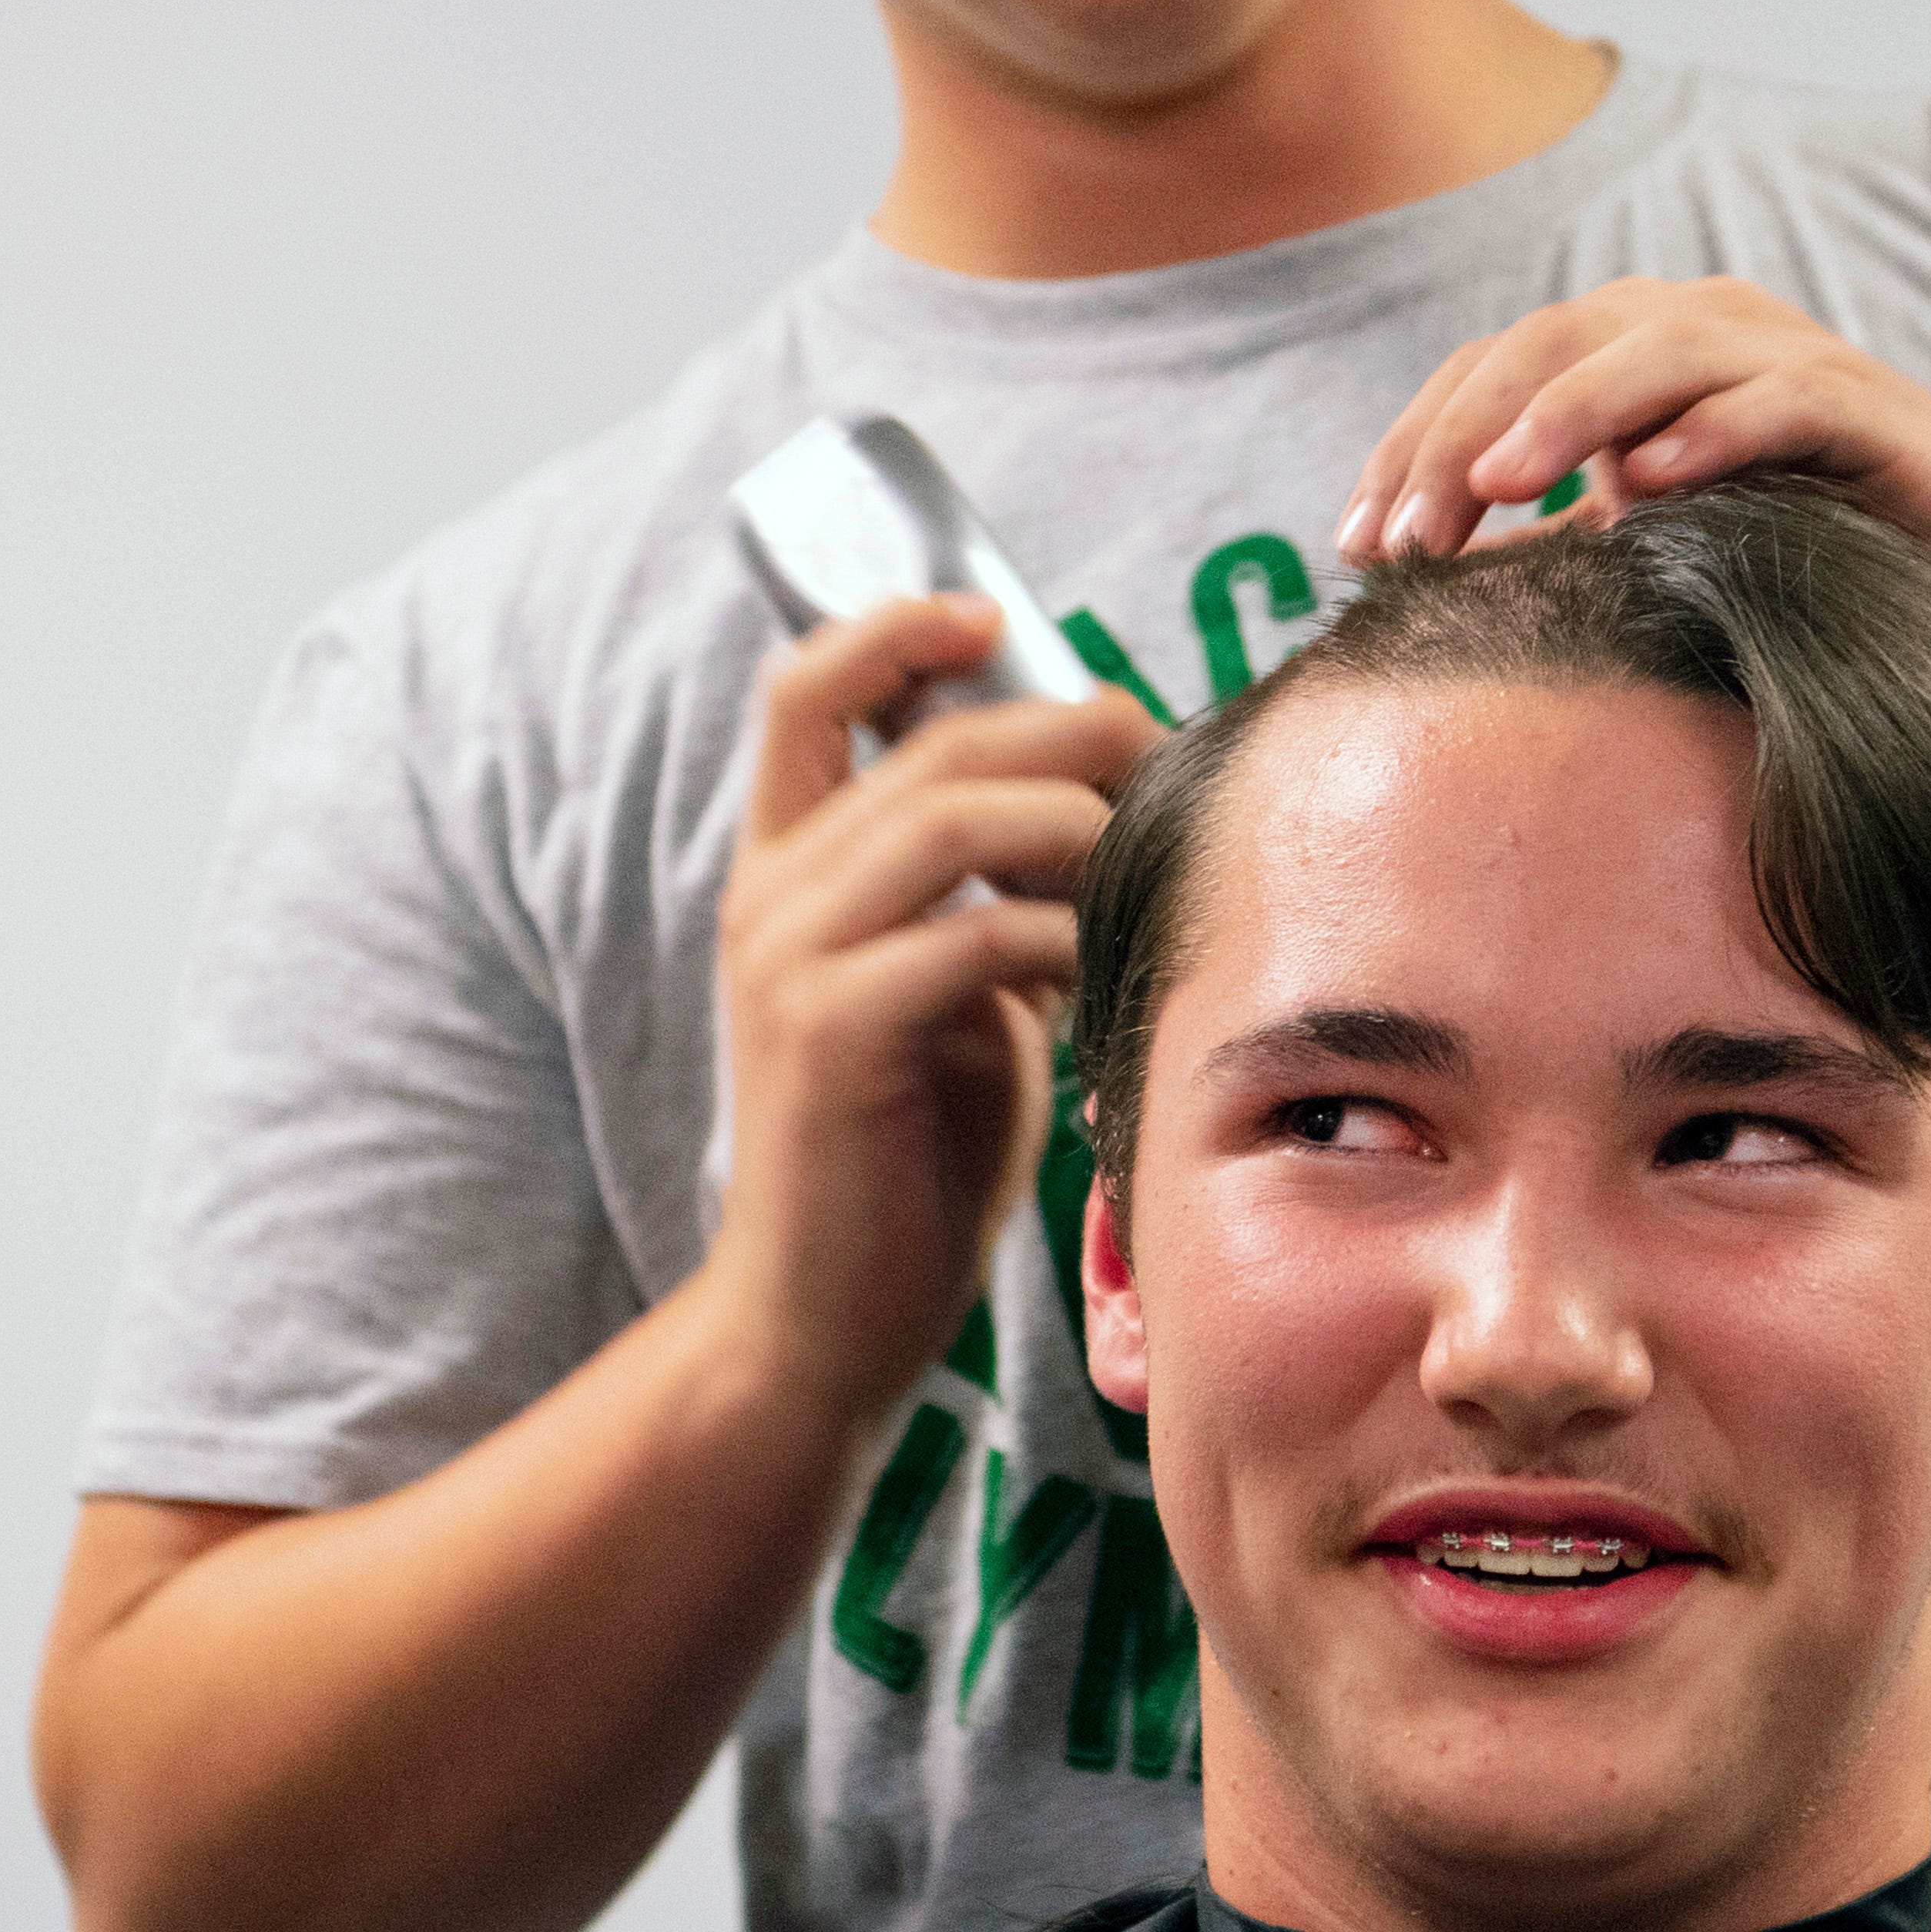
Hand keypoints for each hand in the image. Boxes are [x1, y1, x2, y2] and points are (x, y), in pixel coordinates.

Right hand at [704, 595, 1161, 1430]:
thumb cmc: (911, 1149)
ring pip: (950, 818)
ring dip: (1074, 823)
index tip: (991, 617)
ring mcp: (789, 961)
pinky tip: (1102, 967)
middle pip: (930, 743)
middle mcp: (770, 895)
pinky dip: (1060, 935)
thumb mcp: (953, 986)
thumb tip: (1102, 792)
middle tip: (1160, 757)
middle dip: (1067, 730)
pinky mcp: (831, 1035)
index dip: (897, 629)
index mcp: (788, 869)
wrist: (824, 1315)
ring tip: (1138, 861)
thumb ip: (987, 888)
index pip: (806, 689)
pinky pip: (973, 936)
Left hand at [1335, 277, 1930, 603]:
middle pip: (1553, 341)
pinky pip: (1776, 398)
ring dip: (1570, 413)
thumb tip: (1433, 582)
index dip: (1418, 443)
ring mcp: (1782, 354)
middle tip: (1409, 533)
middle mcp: (1700, 326)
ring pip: (1654, 350)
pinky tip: (1650, 486)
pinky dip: (1710, 430)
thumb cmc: (1805, 542)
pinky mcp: (1859, 404)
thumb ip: (1562, 541)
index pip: (1498, 368)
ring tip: (1504, 485)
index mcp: (1636, 347)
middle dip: (1468, 432)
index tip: (1360, 542)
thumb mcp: (1658, 540)